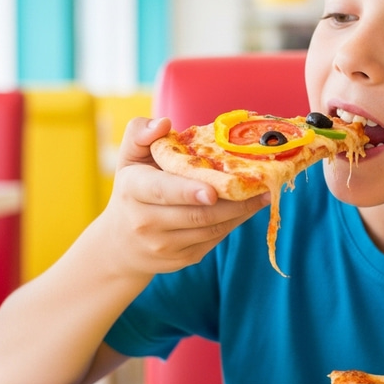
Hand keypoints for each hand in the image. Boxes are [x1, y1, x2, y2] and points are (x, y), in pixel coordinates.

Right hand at [97, 117, 268, 275]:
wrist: (120, 244)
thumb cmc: (131, 189)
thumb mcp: (129, 158)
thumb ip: (141, 133)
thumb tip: (164, 123)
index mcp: (133, 190)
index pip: (162, 191)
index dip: (188, 192)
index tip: (212, 191)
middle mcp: (145, 222)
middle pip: (196, 214)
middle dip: (232, 202)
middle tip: (260, 186)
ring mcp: (163, 245)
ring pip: (210, 229)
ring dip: (241, 212)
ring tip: (264, 194)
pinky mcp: (181, 259)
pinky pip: (213, 240)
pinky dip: (234, 223)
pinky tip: (249, 208)